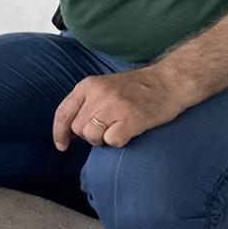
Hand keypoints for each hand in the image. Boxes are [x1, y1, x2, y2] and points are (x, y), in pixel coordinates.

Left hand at [52, 67, 193, 150]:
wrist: (168, 82)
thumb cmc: (136, 88)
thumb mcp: (104, 87)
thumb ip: (86, 104)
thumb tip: (69, 132)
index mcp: (88, 85)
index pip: (63, 113)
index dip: (59, 133)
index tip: (62, 145)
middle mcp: (98, 94)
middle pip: (78, 128)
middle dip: (89, 135)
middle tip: (108, 127)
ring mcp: (114, 106)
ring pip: (92, 137)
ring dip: (104, 139)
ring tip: (118, 127)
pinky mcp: (130, 119)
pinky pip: (112, 142)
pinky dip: (120, 141)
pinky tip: (130, 129)